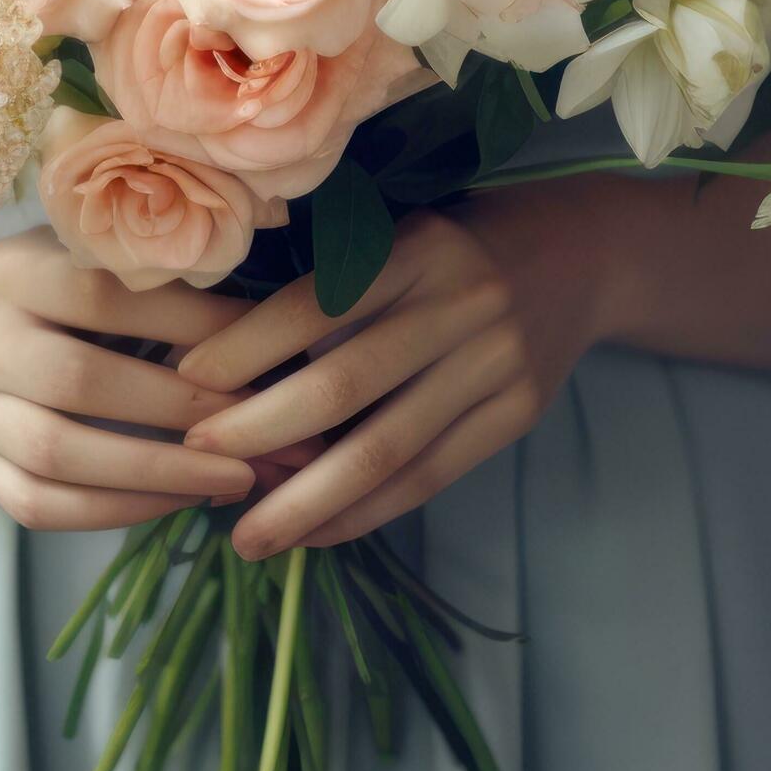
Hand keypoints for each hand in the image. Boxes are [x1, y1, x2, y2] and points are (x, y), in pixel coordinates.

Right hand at [0, 233, 258, 531]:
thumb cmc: (32, 286)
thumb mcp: (70, 252)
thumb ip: (140, 269)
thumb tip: (257, 302)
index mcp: (12, 273)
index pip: (100, 295)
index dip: (185, 318)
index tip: (260, 338)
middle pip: (79, 381)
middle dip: (180, 407)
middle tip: (262, 422)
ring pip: (58, 454)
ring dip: (156, 471)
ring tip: (238, 477)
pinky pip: (41, 505)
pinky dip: (114, 511)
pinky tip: (177, 501)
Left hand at [174, 210, 589, 559]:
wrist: (584, 254)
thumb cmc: (458, 244)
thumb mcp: (399, 234)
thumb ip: (331, 287)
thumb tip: (223, 364)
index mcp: (416, 247)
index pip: (316, 304)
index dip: (247, 346)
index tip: (186, 380)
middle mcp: (461, 304)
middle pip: (345, 385)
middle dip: (260, 431)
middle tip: (197, 462)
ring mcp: (497, 364)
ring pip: (386, 449)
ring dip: (306, 500)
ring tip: (246, 536)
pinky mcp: (517, 414)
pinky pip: (428, 477)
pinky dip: (365, 513)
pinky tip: (312, 533)